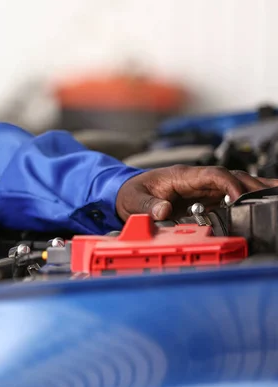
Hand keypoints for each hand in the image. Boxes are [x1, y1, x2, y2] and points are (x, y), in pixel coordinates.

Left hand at [116, 165, 277, 220]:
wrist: (123, 194)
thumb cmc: (129, 193)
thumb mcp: (134, 200)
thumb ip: (148, 206)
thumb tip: (163, 211)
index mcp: (180, 175)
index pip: (212, 175)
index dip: (228, 184)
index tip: (239, 197)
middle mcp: (194, 180)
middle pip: (229, 178)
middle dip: (252, 185)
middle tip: (272, 193)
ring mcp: (199, 188)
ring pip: (232, 186)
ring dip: (252, 190)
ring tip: (274, 194)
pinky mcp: (200, 199)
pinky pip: (225, 197)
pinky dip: (243, 199)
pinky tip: (258, 203)